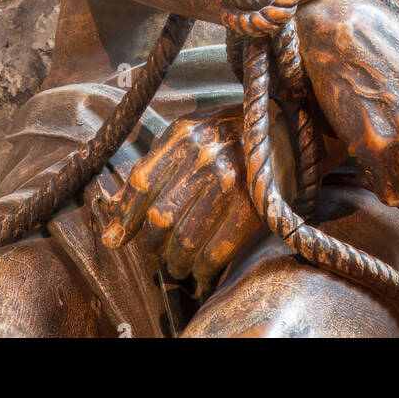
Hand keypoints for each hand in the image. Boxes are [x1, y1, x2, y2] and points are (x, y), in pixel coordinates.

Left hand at [107, 106, 292, 291]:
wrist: (286, 128)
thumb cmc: (229, 134)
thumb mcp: (189, 136)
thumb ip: (152, 171)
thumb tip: (113, 228)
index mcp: (183, 135)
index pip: (142, 184)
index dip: (127, 218)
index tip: (118, 238)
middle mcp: (204, 156)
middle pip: (161, 218)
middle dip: (152, 246)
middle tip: (155, 255)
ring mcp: (229, 181)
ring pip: (185, 240)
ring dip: (176, 262)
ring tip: (177, 264)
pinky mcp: (251, 206)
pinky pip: (215, 251)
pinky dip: (202, 268)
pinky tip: (201, 269)